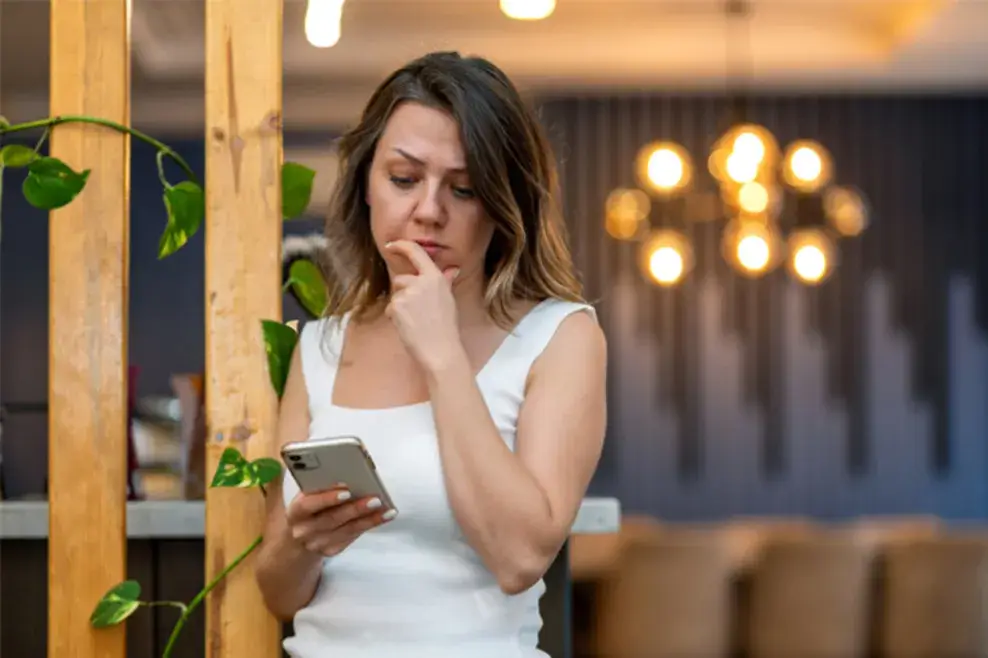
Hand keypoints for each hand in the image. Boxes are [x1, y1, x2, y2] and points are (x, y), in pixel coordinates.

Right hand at [285, 486, 395, 556]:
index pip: (308, 504)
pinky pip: (352, 537)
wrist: (299, 536)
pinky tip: (383, 516)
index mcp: (295, 511)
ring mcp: (317, 544)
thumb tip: (350, 474)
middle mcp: (303, 530)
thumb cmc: (309, 506)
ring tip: (386, 508)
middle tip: (375, 499)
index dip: (327, 498)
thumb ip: (321, 486)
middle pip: (331, 519)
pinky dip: (369, 525)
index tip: (346, 490)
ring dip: (369, 518)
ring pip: (346, 530)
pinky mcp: (330, 550)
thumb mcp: (308, 495)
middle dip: (355, 508)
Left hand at [383, 240, 463, 372]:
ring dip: (399, 306)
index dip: (401, 245)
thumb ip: (445, 281)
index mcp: (435, 278)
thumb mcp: (448, 299)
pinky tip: (408, 327)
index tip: (392, 245)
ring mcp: (408, 293)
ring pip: (395, 295)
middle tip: (417, 312)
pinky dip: (395, 318)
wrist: (440, 350)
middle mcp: (421, 282)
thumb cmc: (446, 328)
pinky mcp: (396, 306)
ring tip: (415, 321)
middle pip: (400, 279)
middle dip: (403, 293)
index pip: (416, 253)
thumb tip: (453, 269)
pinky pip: (390, 308)